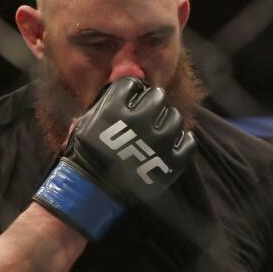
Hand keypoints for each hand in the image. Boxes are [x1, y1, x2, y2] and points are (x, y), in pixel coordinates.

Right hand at [32, 76, 196, 239]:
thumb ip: (102, 102)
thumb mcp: (84, 124)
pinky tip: (171, 144)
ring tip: (157, 131)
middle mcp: (138, 121)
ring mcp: (158, 142)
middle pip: (157, 97)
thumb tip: (122, 78)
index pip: (132, 85)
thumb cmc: (85, 157)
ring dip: (167, 121)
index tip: (130, 99)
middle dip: (152, 103)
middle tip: (146, 114)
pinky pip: (188, 142)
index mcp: (114, 109)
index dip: (131, 91)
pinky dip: (182, 141)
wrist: (92, 193)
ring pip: (174, 117)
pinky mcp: (171, 162)